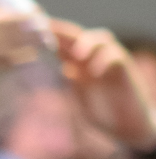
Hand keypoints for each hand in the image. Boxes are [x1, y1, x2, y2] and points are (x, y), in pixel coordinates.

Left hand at [48, 22, 155, 149]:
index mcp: (80, 65)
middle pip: (79, 36)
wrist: (128, 128)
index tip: (31, 33)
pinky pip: (115, 57)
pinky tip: (93, 72)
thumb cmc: (104, 114)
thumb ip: (72, 84)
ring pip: (101, 39)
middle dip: (64, 32)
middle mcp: (95, 59)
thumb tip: (61, 70)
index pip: (64, 44)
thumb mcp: (81, 98)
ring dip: (87, 43)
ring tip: (76, 55)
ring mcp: (111, 61)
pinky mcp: (125, 69)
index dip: (50, 38)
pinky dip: (104, 61)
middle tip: (49, 30)